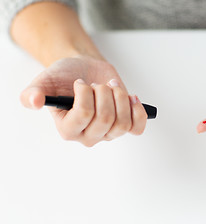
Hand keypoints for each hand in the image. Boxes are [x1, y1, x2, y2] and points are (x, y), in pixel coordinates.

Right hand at [20, 56, 146, 146]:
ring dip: (120, 97)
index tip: (80, 83)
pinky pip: (137, 127)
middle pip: (106, 120)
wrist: (84, 71)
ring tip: (111, 86)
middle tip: (97, 84)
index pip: (84, 116)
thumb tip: (33, 101)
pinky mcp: (124, 125)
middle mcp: (89, 135)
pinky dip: (137, 110)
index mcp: (68, 129)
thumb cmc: (65, 77)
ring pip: (123, 122)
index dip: (86, 94)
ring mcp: (108, 132)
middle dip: (104, 93)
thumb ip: (33, 92)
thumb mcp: (45, 81)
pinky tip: (130, 97)